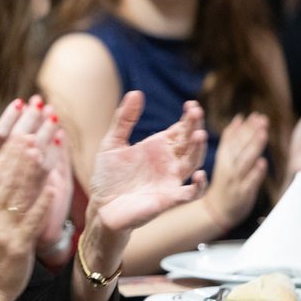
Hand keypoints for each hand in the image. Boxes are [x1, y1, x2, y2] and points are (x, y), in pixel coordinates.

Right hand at [0, 100, 63, 300]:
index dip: (10, 139)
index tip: (23, 116)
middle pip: (6, 172)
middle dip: (24, 142)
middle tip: (38, 118)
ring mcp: (0, 229)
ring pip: (17, 192)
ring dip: (31, 166)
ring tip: (43, 142)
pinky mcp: (16, 246)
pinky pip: (30, 219)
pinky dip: (42, 202)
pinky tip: (54, 185)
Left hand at [87, 92, 207, 232]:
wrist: (100, 207)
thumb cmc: (108, 177)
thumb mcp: (112, 143)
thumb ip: (124, 119)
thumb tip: (136, 93)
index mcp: (158, 147)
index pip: (180, 129)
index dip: (188, 117)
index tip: (191, 105)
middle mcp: (168, 162)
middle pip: (189, 141)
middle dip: (194, 126)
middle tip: (196, 112)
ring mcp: (170, 180)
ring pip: (193, 162)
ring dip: (198, 149)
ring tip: (198, 135)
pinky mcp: (168, 199)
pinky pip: (191, 193)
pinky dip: (199, 186)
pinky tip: (200, 175)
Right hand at [203, 113, 268, 229]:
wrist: (216, 213)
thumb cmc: (222, 186)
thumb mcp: (223, 163)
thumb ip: (232, 144)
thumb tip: (239, 122)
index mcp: (222, 161)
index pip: (229, 141)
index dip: (238, 128)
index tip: (246, 116)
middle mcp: (228, 169)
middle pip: (240, 147)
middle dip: (250, 132)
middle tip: (260, 118)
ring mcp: (236, 181)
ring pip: (245, 161)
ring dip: (254, 146)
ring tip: (263, 132)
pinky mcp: (244, 193)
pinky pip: (250, 182)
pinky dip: (256, 173)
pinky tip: (262, 163)